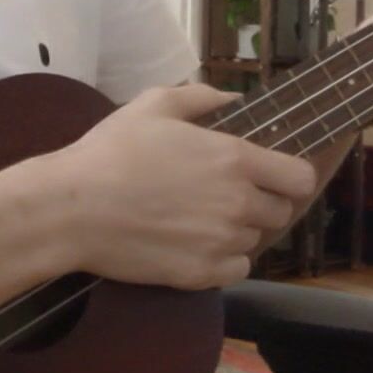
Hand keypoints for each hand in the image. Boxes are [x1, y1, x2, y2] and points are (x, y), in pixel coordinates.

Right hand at [53, 84, 314, 288]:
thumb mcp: (154, 104)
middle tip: (225, 194)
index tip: (270, 174)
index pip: (299, 177)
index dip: (288, 175)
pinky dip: (223, 260)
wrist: (73, 209)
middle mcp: (239, 203)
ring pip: (254, 240)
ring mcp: (222, 243)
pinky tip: (196, 245)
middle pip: (281, 212)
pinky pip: (236, 269)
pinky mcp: (203, 274)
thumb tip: (233, 99)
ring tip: (201, 219)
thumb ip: (201, 97)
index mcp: (235, 159)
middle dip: (261, 202)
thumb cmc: (112, 151)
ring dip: (238, 230)